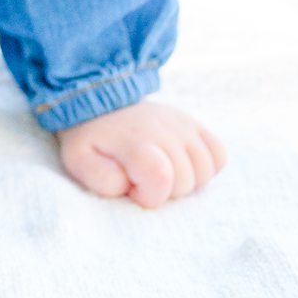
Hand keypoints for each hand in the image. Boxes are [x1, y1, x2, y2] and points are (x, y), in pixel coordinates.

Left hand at [55, 99, 226, 207]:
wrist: (99, 102)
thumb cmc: (91, 139)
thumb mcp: (79, 160)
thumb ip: (100, 179)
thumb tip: (128, 185)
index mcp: (134, 141)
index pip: (160, 179)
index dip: (148, 196)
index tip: (132, 189)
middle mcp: (164, 130)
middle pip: (185, 181)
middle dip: (163, 191)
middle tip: (140, 179)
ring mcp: (183, 125)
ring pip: (205, 171)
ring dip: (185, 181)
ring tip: (159, 173)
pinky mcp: (194, 124)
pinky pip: (219, 155)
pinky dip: (206, 167)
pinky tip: (181, 164)